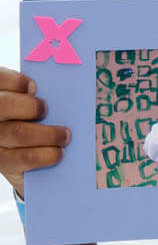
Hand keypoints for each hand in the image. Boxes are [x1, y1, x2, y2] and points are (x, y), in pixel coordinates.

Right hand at [0, 67, 69, 197]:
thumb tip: (65, 92)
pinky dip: (48, 154)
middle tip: (46, 110)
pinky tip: (59, 152)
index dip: (15, 81)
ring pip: (21, 133)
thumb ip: (37, 96)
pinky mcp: (4, 164)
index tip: (33, 86)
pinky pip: (27, 158)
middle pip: (5, 105)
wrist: (22, 154)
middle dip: (32, 106)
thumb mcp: (29, 105)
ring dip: (50, 134)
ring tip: (65, 136)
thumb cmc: (32, 120)